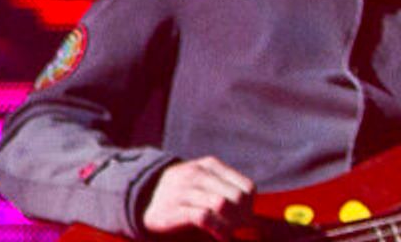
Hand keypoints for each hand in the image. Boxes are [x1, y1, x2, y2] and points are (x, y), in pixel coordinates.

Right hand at [141, 157, 255, 239]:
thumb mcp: (204, 185)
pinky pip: (204, 217)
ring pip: (221, 205)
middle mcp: (195, 173)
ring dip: (230, 225)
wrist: (144, 201)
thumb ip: (228, 194)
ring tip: (226, 231)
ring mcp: (182, 189)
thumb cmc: (184, 197)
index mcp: (208, 166)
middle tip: (236, 229)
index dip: (251, 208)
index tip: (244, 218)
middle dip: (242, 218)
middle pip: (237, 197)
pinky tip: (217, 235)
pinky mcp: (173, 208)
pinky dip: (216, 229)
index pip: (247, 188)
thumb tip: (256, 219)